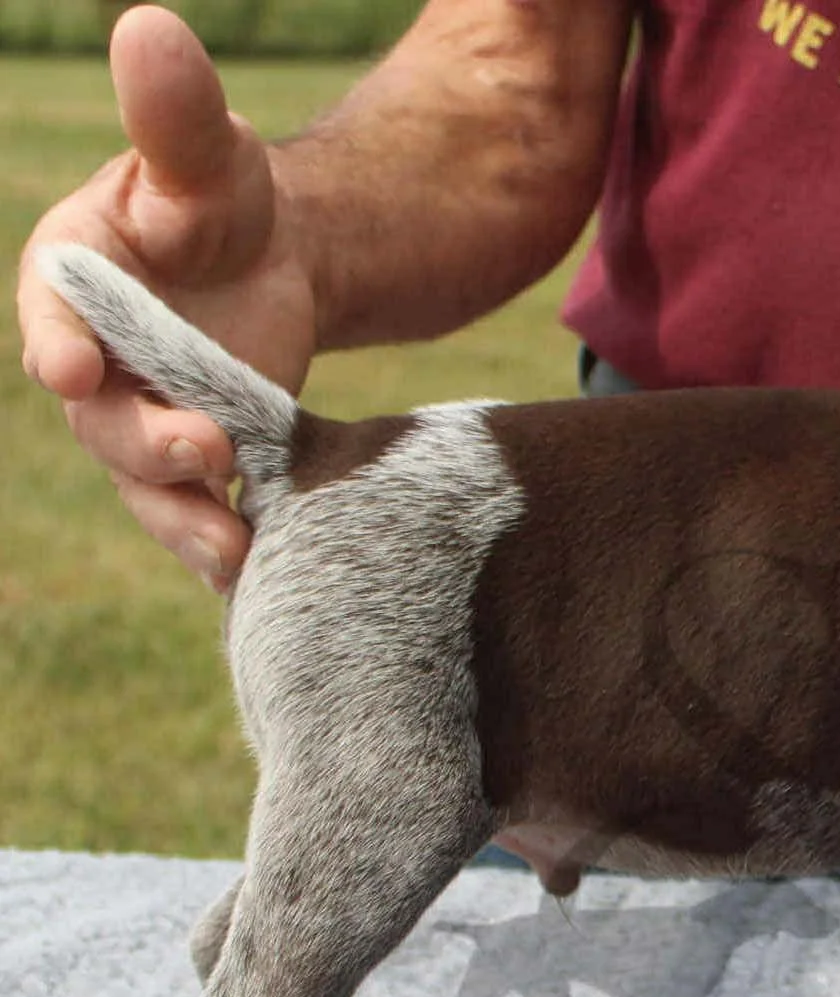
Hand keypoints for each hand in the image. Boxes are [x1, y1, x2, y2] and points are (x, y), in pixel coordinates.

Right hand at [17, 6, 316, 590]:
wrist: (266, 259)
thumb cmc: (221, 195)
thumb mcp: (208, 155)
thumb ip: (176, 117)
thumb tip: (151, 30)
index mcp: (75, 280)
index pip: (55, 318)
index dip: (61, 345)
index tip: (75, 368)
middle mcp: (96, 364)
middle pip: (105, 420)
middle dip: (149, 444)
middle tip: (210, 453)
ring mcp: (142, 421)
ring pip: (151, 487)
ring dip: (188, 521)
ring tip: (236, 552)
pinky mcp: (196, 465)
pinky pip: (202, 513)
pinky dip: (225, 546)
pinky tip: (260, 580)